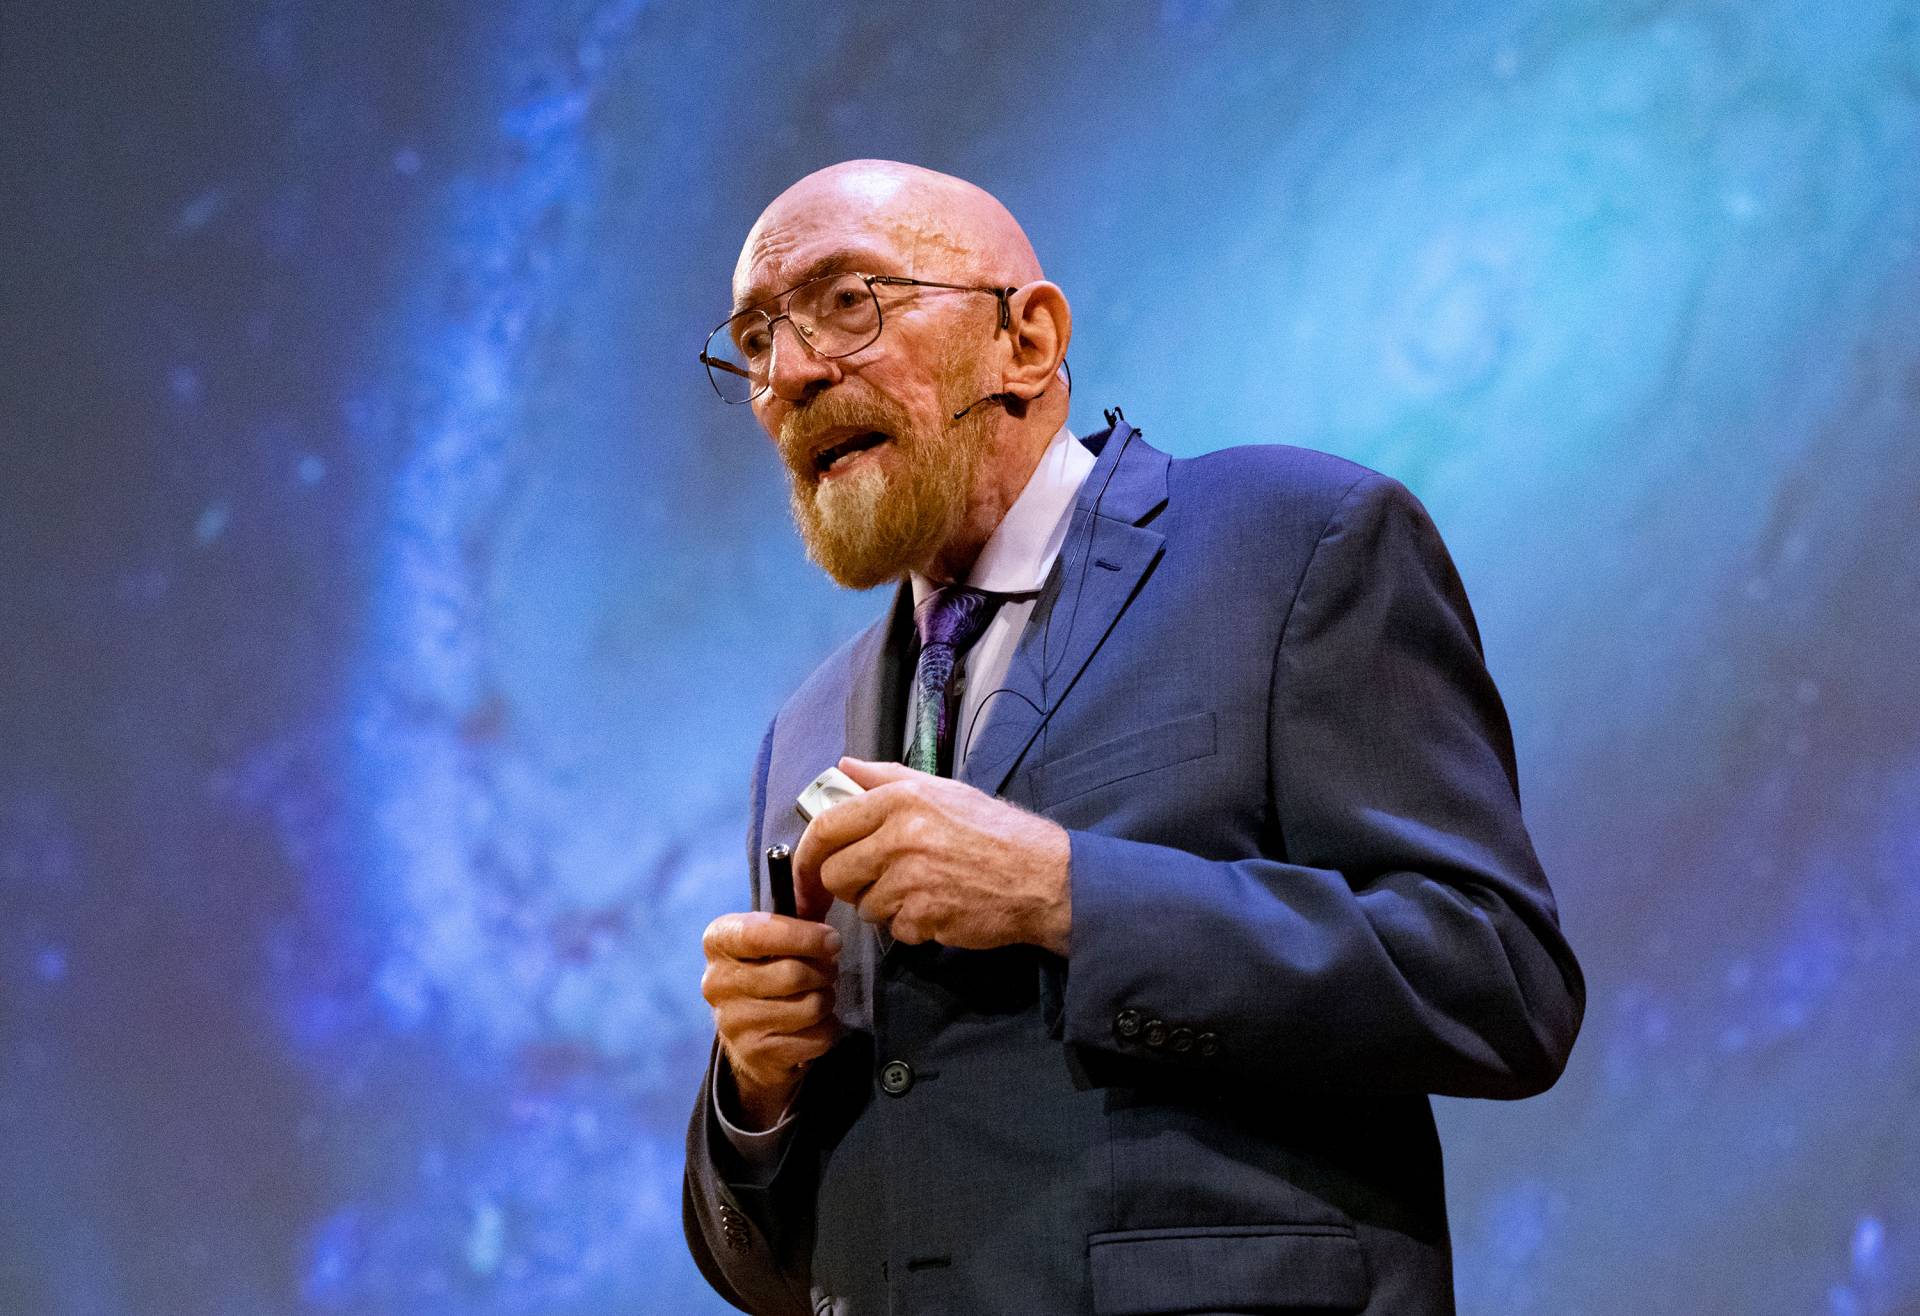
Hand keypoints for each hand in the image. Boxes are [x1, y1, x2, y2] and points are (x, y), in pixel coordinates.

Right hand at [700, 911, 841, 1129]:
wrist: (754, 1038)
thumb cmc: (772, 972)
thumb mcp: (777, 937)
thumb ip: (799, 910)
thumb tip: (823, 884)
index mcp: (718, 941)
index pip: (760, 934)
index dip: (804, 936)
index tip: (832, 939)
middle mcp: (716, 982)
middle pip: (793, 974)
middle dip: (824, 972)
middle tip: (827, 972)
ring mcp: (732, 1022)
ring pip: (809, 1007)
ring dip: (826, 1001)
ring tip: (817, 997)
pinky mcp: (754, 1054)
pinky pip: (814, 1038)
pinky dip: (825, 1030)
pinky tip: (812, 1027)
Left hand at [792, 757, 1072, 953]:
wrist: (1042, 877)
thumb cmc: (994, 832)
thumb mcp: (942, 790)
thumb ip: (887, 778)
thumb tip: (843, 766)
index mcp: (900, 799)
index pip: (826, 827)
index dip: (807, 854)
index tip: (806, 870)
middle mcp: (900, 836)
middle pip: (835, 873)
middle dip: (848, 884)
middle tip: (875, 881)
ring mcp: (911, 879)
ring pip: (863, 905)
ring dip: (884, 905)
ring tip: (920, 890)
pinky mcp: (923, 917)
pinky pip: (894, 929)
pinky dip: (911, 925)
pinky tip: (938, 907)